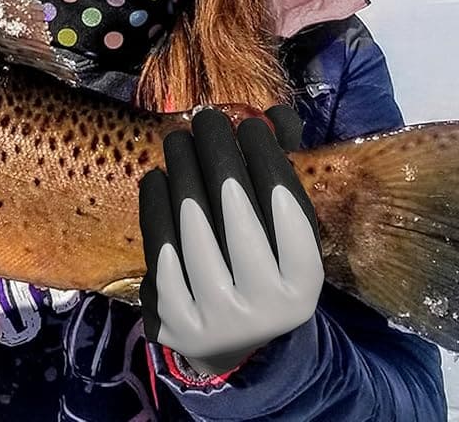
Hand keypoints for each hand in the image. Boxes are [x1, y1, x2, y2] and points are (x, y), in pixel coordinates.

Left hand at [139, 105, 323, 375]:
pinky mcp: (173, 321)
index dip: (268, 162)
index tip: (250, 124)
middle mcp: (264, 309)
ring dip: (184, 174)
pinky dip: (156, 210)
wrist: (227, 343)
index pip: (287, 213)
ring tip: (178, 139)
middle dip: (220, 156)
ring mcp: (216, 319)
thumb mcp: (282, 237)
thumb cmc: (261, 270)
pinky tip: (156, 178)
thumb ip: (283, 178)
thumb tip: (275, 114)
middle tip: (206, 117)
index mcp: (303, 287)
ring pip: (195, 231)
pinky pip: (161, 253)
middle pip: (238, 217)